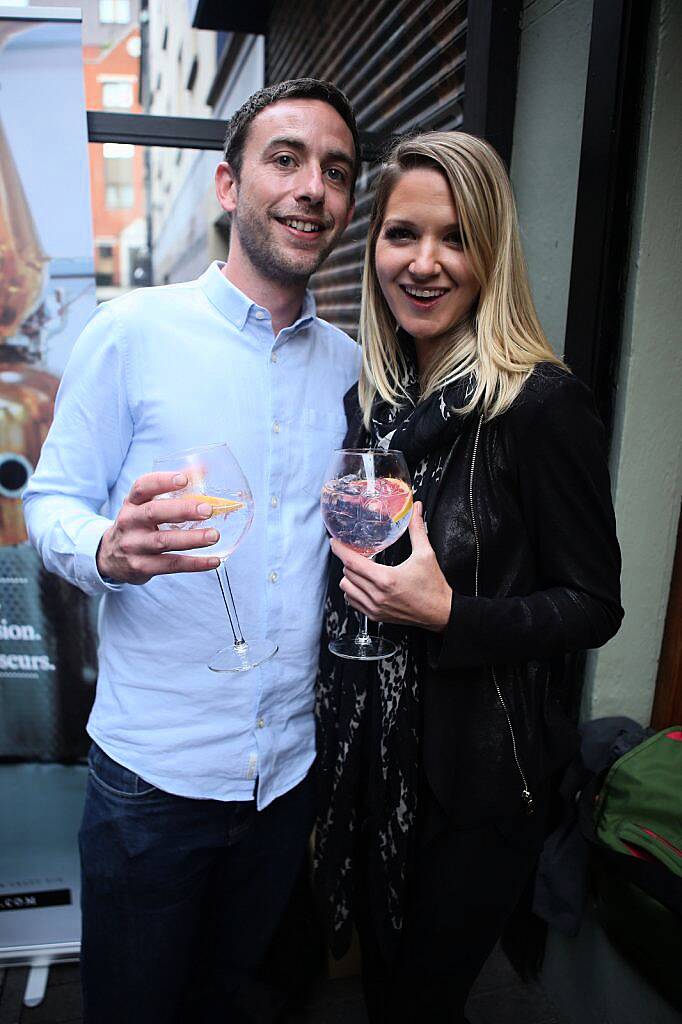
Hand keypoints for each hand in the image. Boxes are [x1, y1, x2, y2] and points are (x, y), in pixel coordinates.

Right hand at [97, 472, 222, 583]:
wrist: (110, 558)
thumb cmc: (137, 525)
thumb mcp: (145, 505)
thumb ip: (171, 488)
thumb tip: (203, 469)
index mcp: (132, 503)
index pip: (143, 487)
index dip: (162, 481)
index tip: (184, 479)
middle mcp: (130, 522)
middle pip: (154, 513)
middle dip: (182, 510)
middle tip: (207, 509)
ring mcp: (134, 546)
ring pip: (164, 541)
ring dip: (192, 539)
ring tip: (214, 535)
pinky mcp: (142, 567)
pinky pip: (171, 565)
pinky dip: (194, 564)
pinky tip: (213, 560)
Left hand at [331, 502, 451, 631]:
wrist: (441, 613)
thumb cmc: (433, 586)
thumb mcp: (426, 554)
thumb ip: (417, 529)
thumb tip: (417, 509)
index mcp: (386, 579)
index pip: (352, 563)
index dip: (340, 550)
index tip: (334, 542)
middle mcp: (377, 595)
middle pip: (347, 574)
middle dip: (348, 561)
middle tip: (354, 552)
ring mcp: (375, 608)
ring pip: (346, 589)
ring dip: (349, 577)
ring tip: (360, 569)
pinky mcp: (376, 616)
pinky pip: (353, 602)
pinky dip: (353, 592)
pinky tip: (362, 584)